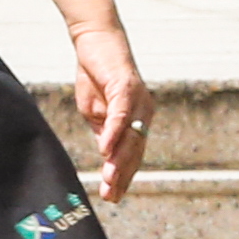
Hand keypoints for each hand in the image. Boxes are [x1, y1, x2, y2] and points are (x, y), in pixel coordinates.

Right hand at [68, 21, 149, 203]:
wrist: (95, 41)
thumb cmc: (95, 74)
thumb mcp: (96, 111)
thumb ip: (104, 131)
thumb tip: (107, 154)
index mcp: (137, 120)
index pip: (132, 154)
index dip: (123, 176)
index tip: (112, 196)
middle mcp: (143, 112)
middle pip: (135, 150)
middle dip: (122, 176)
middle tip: (111, 197)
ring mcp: (137, 101)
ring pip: (130, 137)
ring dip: (118, 161)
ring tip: (109, 181)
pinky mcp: (125, 87)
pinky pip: (121, 115)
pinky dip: (114, 134)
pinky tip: (105, 151)